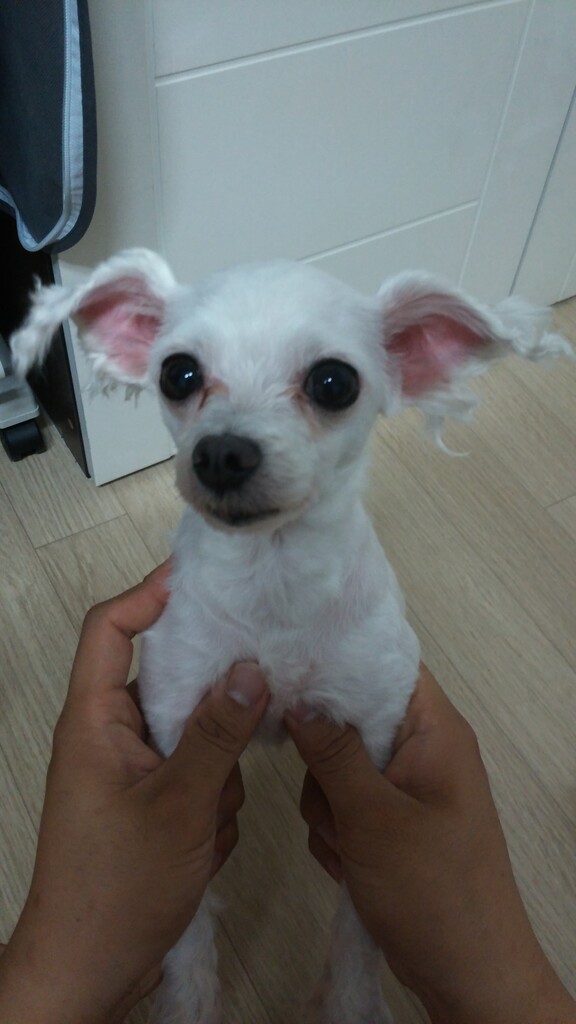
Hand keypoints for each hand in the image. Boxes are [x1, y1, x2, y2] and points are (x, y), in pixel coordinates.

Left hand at [0, 565, 268, 1023]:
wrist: (92, 971)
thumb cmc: (116, 889)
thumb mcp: (179, 806)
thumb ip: (218, 734)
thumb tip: (252, 671)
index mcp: (95, 719)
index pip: (110, 628)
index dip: (149, 595)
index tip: (204, 581)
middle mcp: (111, 735)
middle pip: (168, 679)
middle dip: (211, 704)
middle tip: (257, 695)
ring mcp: (134, 770)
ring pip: (194, 733)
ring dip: (216, 772)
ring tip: (210, 816)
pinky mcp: (153, 801)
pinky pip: (198, 775)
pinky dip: (212, 803)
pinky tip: (205, 842)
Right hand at [286, 665, 574, 1023]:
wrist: (465, 974)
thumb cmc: (432, 890)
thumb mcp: (373, 817)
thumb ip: (332, 752)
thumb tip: (296, 696)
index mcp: (434, 730)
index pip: (386, 665)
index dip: (338, 661)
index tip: (288, 670)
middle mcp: (421, 750)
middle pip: (350, 719)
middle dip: (327, 762)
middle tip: (333, 797)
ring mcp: (404, 789)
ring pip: (336, 768)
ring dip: (329, 808)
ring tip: (350, 846)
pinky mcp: (390, 823)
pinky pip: (342, 806)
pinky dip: (337, 834)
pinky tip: (350, 865)